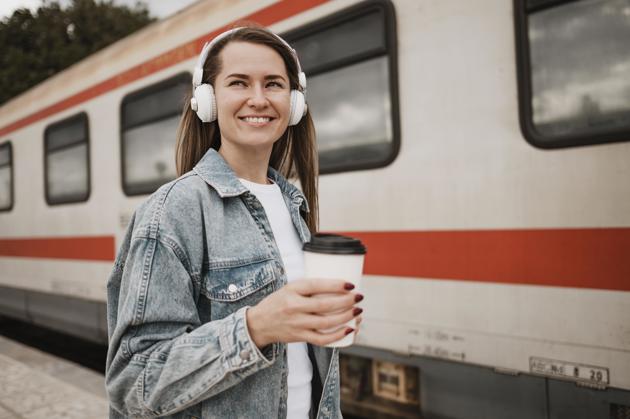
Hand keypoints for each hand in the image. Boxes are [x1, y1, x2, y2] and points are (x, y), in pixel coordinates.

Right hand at [246, 278, 362, 346]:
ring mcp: (296, 323)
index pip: (315, 285)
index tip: (351, 284)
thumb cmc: (279, 302)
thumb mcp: (290, 288)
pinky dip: (337, 335)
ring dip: (346, 317)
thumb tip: (340, 284)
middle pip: (324, 305)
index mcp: (291, 290)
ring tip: (358, 311)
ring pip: (325, 322)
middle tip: (359, 297)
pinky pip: (321, 339)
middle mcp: (293, 307)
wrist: (259, 323)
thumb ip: (310, 287)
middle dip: (346, 301)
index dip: (335, 284)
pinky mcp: (299, 337)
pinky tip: (349, 329)